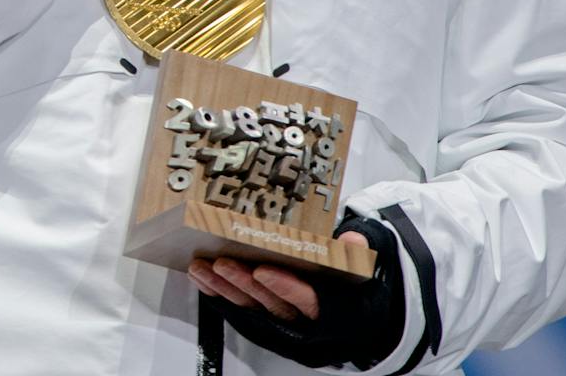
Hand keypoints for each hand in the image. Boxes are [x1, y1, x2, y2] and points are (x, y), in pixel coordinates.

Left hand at [186, 231, 369, 320]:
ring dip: (225, 290)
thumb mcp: (363, 272)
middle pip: (273, 306)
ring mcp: (285, 327)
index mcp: (336, 313)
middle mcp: (307, 325)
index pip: (310, 302)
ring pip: (252, 311)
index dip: (286, 287)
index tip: (262, 271)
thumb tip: (353, 238)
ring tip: (203, 268)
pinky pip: (241, 313)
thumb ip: (356, 254)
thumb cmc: (354, 293)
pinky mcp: (267, 326)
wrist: (354, 321)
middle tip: (223, 263)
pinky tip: (203, 280)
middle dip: (245, 285)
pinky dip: (220, 296)